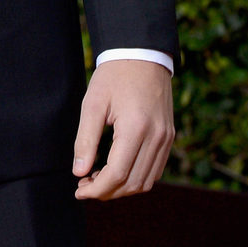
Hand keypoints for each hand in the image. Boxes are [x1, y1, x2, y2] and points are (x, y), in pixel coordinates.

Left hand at [72, 59, 173, 200]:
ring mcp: (166, 138)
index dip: (97, 189)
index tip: (79, 190)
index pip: (117, 174)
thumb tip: (79, 172)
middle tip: (85, 186)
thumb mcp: (93, 103)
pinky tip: (117, 171)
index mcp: (136, 127)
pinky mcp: (169, 137)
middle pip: (132, 183)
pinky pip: (155, 170)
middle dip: (107, 192)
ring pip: (146, 182)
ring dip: (122, 188)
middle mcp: (156, 137)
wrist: (142, 54)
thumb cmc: (114, 76)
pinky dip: (136, 178)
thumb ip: (85, 139)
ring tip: (98, 180)